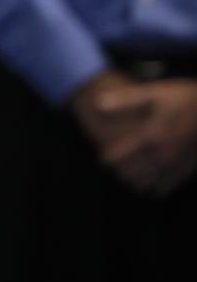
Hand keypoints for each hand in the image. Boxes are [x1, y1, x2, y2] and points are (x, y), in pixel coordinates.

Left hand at [89, 77, 196, 196]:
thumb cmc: (183, 98)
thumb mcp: (154, 93)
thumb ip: (125, 100)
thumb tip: (97, 103)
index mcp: (151, 137)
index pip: (118, 158)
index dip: (107, 158)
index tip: (103, 155)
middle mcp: (162, 155)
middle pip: (129, 174)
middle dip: (119, 170)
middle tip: (116, 164)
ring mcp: (174, 166)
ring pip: (144, 184)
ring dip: (133, 180)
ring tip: (130, 170)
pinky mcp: (184, 171)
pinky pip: (162, 188)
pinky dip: (151, 185)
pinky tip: (149, 176)